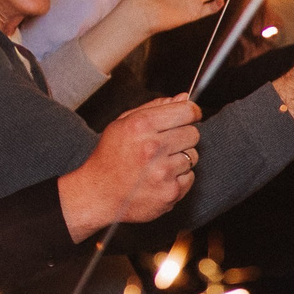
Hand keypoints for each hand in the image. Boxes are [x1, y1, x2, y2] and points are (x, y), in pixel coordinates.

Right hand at [59, 97, 199, 236]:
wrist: (99, 195)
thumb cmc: (109, 158)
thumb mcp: (122, 124)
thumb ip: (155, 107)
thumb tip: (184, 98)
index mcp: (140, 126)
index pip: (187, 111)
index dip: (191, 112)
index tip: (190, 115)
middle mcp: (153, 148)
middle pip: (193, 133)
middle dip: (182, 136)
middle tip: (164, 145)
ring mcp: (163, 172)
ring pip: (193, 156)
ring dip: (179, 158)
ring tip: (157, 164)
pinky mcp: (171, 192)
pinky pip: (190, 177)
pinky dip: (178, 178)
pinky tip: (159, 178)